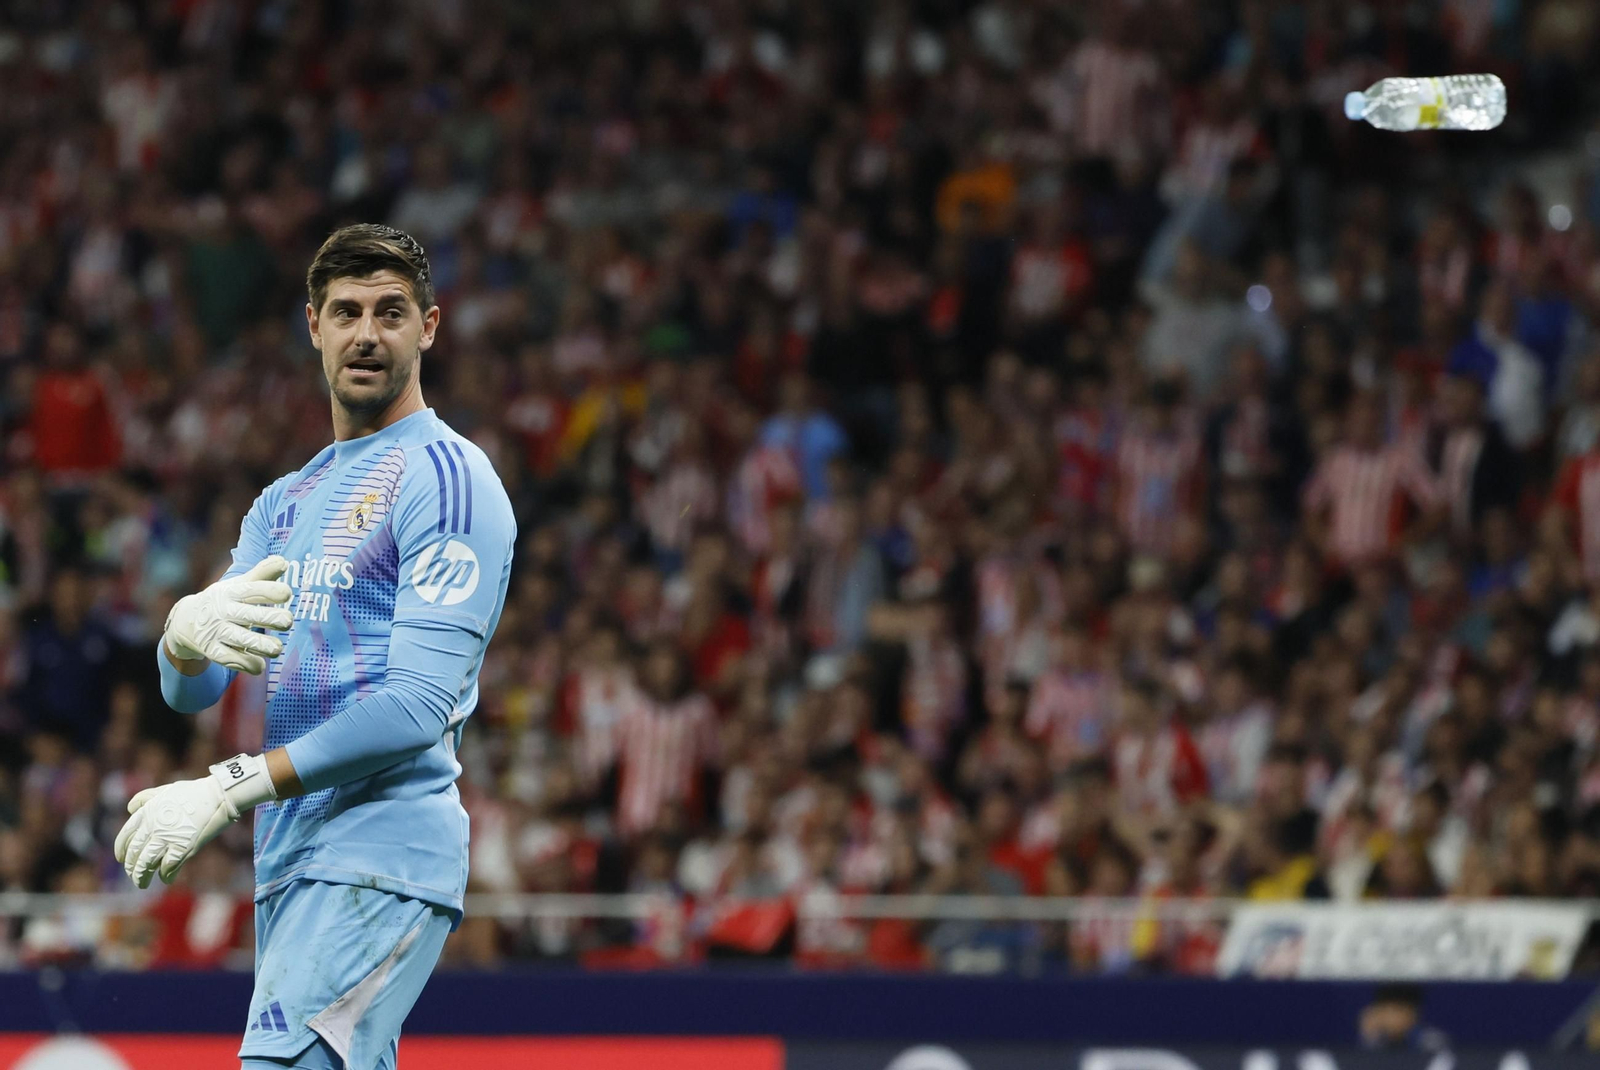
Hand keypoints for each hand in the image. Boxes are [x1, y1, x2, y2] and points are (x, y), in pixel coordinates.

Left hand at [113, 754, 275, 887]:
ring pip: (146, 864)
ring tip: (142, 884)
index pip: (125, 837)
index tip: (121, 859)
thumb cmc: (194, 792)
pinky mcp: (183, 848)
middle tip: (134, 875)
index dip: (121, 850)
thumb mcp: (164, 790)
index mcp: (147, 814)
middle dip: (131, 868)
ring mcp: (167, 839)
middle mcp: (153, 828)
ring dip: (142, 876)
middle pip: (134, 854)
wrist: (219, 796)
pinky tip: (166, 878)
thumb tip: (130, 809)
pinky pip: (168, 868)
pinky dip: (165, 875)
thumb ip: (144, 798)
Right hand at [164, 556, 293, 673]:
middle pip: (247, 615)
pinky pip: (229, 659)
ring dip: (260, 644)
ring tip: (277, 648)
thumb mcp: (240, 585)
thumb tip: (283, 561)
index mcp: (231, 592)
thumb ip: (262, 574)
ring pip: (240, 639)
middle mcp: (223, 611)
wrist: (187, 620)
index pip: (251, 590)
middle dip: (269, 618)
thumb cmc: (225, 599)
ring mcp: (216, 631)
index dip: (269, 591)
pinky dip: (245, 663)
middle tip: (288, 621)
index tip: (287, 593)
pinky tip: (260, 666)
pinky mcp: (212, 650)